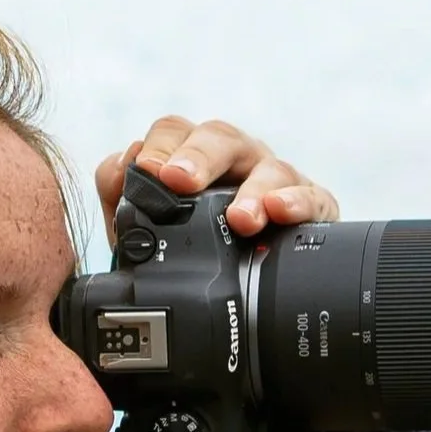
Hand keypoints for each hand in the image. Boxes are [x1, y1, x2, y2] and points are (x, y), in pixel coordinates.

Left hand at [93, 116, 338, 243]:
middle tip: (180, 182)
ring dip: (252, 189)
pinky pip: (310, 196)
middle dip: (199, 157)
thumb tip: (118, 166)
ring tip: (240, 219)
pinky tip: (281, 211)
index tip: (149, 172)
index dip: (160, 147)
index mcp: (193, 160)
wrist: (246, 298)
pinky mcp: (312, 207)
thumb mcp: (151, 234)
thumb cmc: (195, 255)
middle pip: (220, 139)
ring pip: (268, 168)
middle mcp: (235, 162)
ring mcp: (275, 181)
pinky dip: (296, 200)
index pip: (175, 133)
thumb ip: (123, 199)